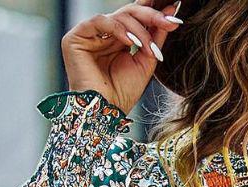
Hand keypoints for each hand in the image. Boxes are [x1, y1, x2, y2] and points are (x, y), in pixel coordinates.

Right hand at [62, 5, 181, 115]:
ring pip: (118, 16)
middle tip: (169, 23)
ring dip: (139, 30)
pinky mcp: (75, 38)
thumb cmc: (123, 94)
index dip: (152, 12)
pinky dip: (118, 29)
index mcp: (116, 39)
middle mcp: (102, 34)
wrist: (105, 113)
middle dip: (151, 16)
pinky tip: (131, 43)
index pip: (134, 16)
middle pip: (128, 12)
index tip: (173, 14)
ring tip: (149, 49)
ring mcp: (88, 35)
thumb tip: (170, 13)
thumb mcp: (146, 61)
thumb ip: (155, 37)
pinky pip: (100, 21)